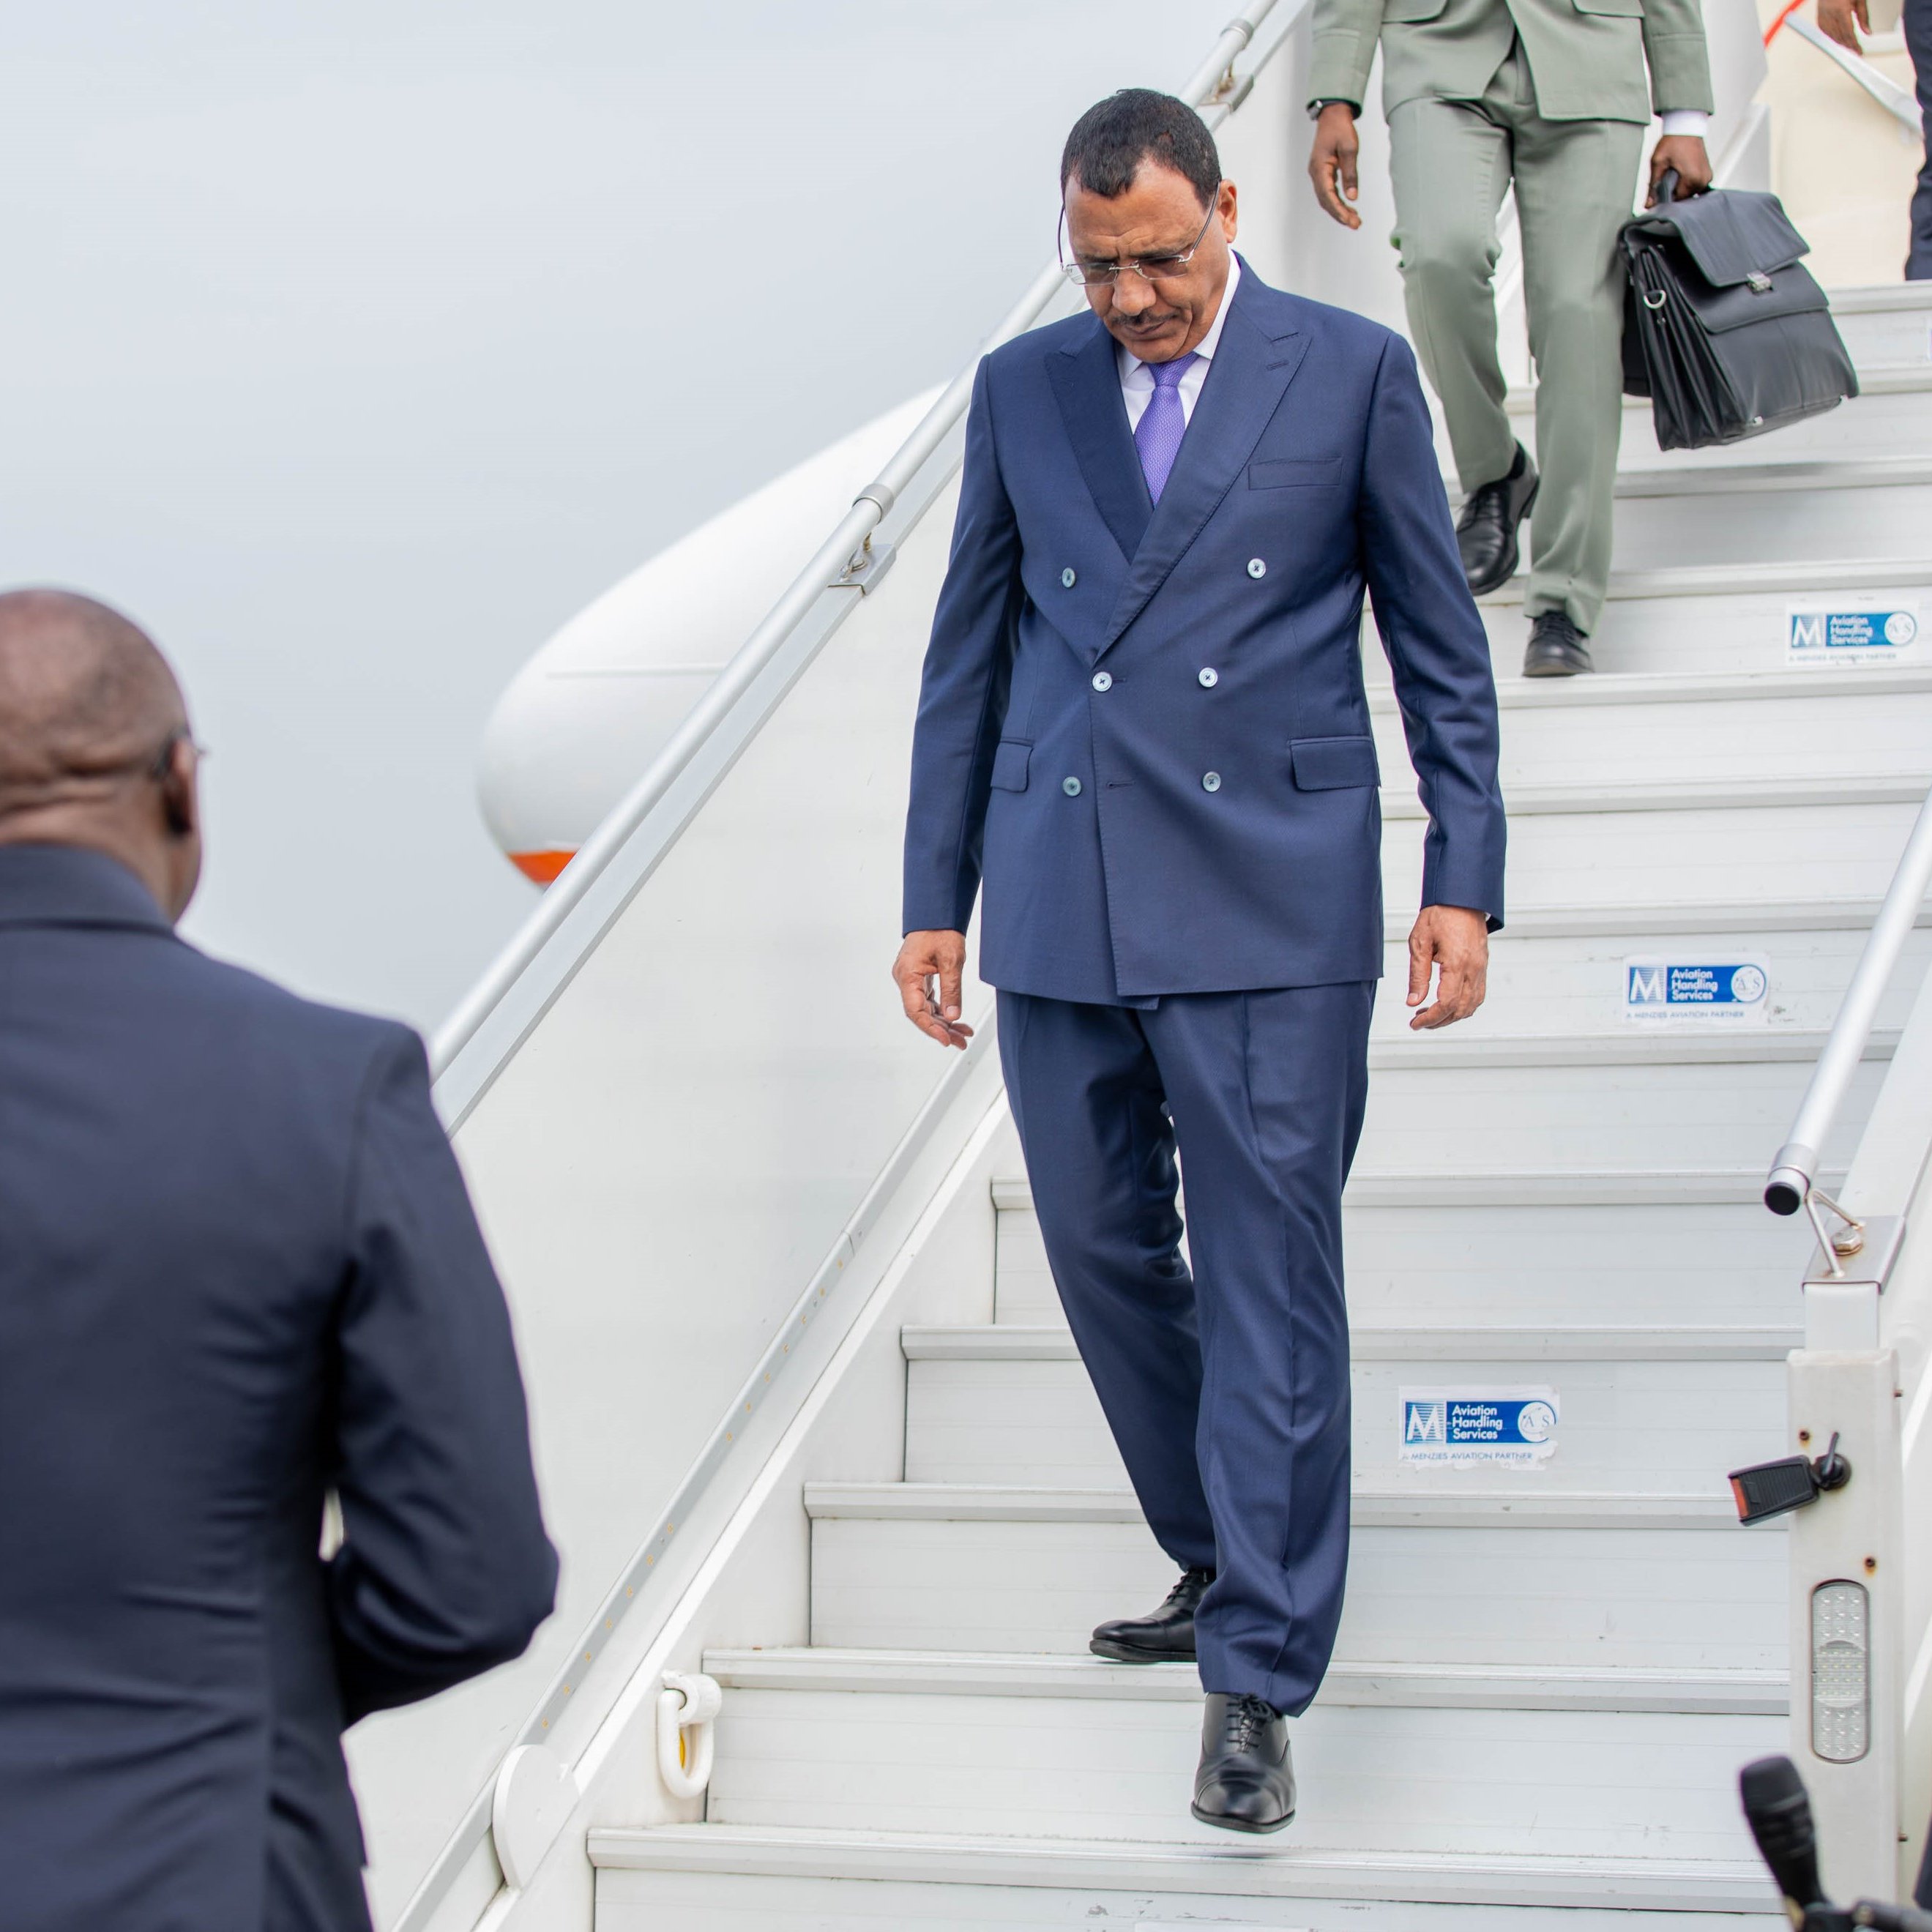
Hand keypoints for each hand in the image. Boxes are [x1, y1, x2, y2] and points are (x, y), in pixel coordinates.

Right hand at [893, 929, 973, 1048]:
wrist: (937, 912)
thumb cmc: (941, 930)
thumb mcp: (952, 960)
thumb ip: (952, 990)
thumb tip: (953, 1016)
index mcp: (907, 975)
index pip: (915, 1011)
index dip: (931, 1028)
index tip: (946, 1039)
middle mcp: (905, 979)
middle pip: (920, 1013)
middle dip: (941, 1029)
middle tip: (960, 1041)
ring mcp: (910, 979)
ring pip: (925, 1008)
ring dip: (943, 1022)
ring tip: (963, 1034)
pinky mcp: (918, 977)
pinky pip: (928, 999)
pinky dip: (942, 1010)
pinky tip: (955, 1019)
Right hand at [1308, 103, 1362, 230]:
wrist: (1332, 115)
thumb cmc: (1340, 128)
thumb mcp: (1350, 148)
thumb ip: (1350, 173)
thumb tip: (1352, 196)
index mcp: (1320, 168)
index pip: (1328, 196)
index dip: (1338, 210)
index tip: (1350, 220)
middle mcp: (1316, 173)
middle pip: (1326, 201)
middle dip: (1340, 214)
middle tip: (1355, 224)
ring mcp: (1318, 174)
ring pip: (1327, 199)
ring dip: (1339, 210)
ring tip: (1354, 219)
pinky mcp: (1323, 173)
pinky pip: (1328, 192)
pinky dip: (1338, 201)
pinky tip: (1348, 207)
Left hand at [1406, 905, 1488, 1030]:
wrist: (1461, 898)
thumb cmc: (1439, 915)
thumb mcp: (1420, 943)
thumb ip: (1418, 975)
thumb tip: (1413, 1001)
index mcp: (1458, 963)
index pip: (1447, 1003)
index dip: (1431, 1018)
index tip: (1415, 1023)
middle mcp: (1474, 969)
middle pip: (1461, 1010)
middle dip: (1439, 1021)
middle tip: (1418, 1022)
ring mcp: (1481, 968)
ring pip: (1472, 1005)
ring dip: (1452, 1016)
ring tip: (1430, 1014)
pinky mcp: (1483, 966)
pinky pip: (1478, 995)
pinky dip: (1464, 1006)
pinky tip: (1447, 1005)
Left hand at [1646, 135, 1712, 206]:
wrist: (1686, 127)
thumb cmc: (1673, 141)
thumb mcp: (1658, 163)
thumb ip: (1653, 186)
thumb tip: (1648, 205)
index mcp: (1692, 179)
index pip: (1675, 201)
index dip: (1664, 196)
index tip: (1659, 186)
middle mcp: (1702, 180)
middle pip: (1682, 198)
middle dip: (1672, 191)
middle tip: (1667, 176)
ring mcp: (1707, 178)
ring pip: (1688, 193)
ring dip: (1679, 188)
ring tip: (1675, 172)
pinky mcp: (1707, 175)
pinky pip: (1694, 186)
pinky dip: (1686, 183)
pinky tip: (1681, 173)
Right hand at [1817, 0, 1868, 49]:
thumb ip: (1863, 17)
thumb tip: (1867, 32)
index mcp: (1841, 9)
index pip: (1849, 32)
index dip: (1854, 44)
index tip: (1859, 51)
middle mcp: (1830, 14)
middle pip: (1840, 36)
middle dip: (1848, 45)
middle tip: (1856, 50)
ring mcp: (1823, 16)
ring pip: (1832, 36)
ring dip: (1841, 43)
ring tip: (1849, 46)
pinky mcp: (1819, 17)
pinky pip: (1825, 32)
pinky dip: (1832, 37)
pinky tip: (1838, 39)